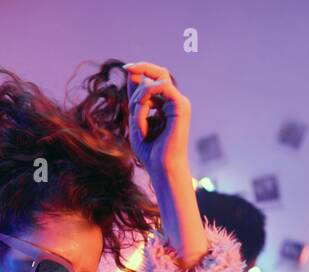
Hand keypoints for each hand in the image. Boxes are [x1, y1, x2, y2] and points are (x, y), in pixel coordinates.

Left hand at [125, 61, 189, 179]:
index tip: (126, 68)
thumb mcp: (136, 119)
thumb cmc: (150, 151)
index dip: (141, 71)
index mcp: (165, 105)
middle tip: (127, 67)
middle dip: (143, 67)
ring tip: (136, 118)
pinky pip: (160, 88)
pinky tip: (141, 116)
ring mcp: (179, 102)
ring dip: (139, 98)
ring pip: (155, 83)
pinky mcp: (181, 105)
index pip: (152, 80)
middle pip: (159, 73)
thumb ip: (136, 98)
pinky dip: (146, 101)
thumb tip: (132, 72)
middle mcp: (174, 101)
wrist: (162, 168)